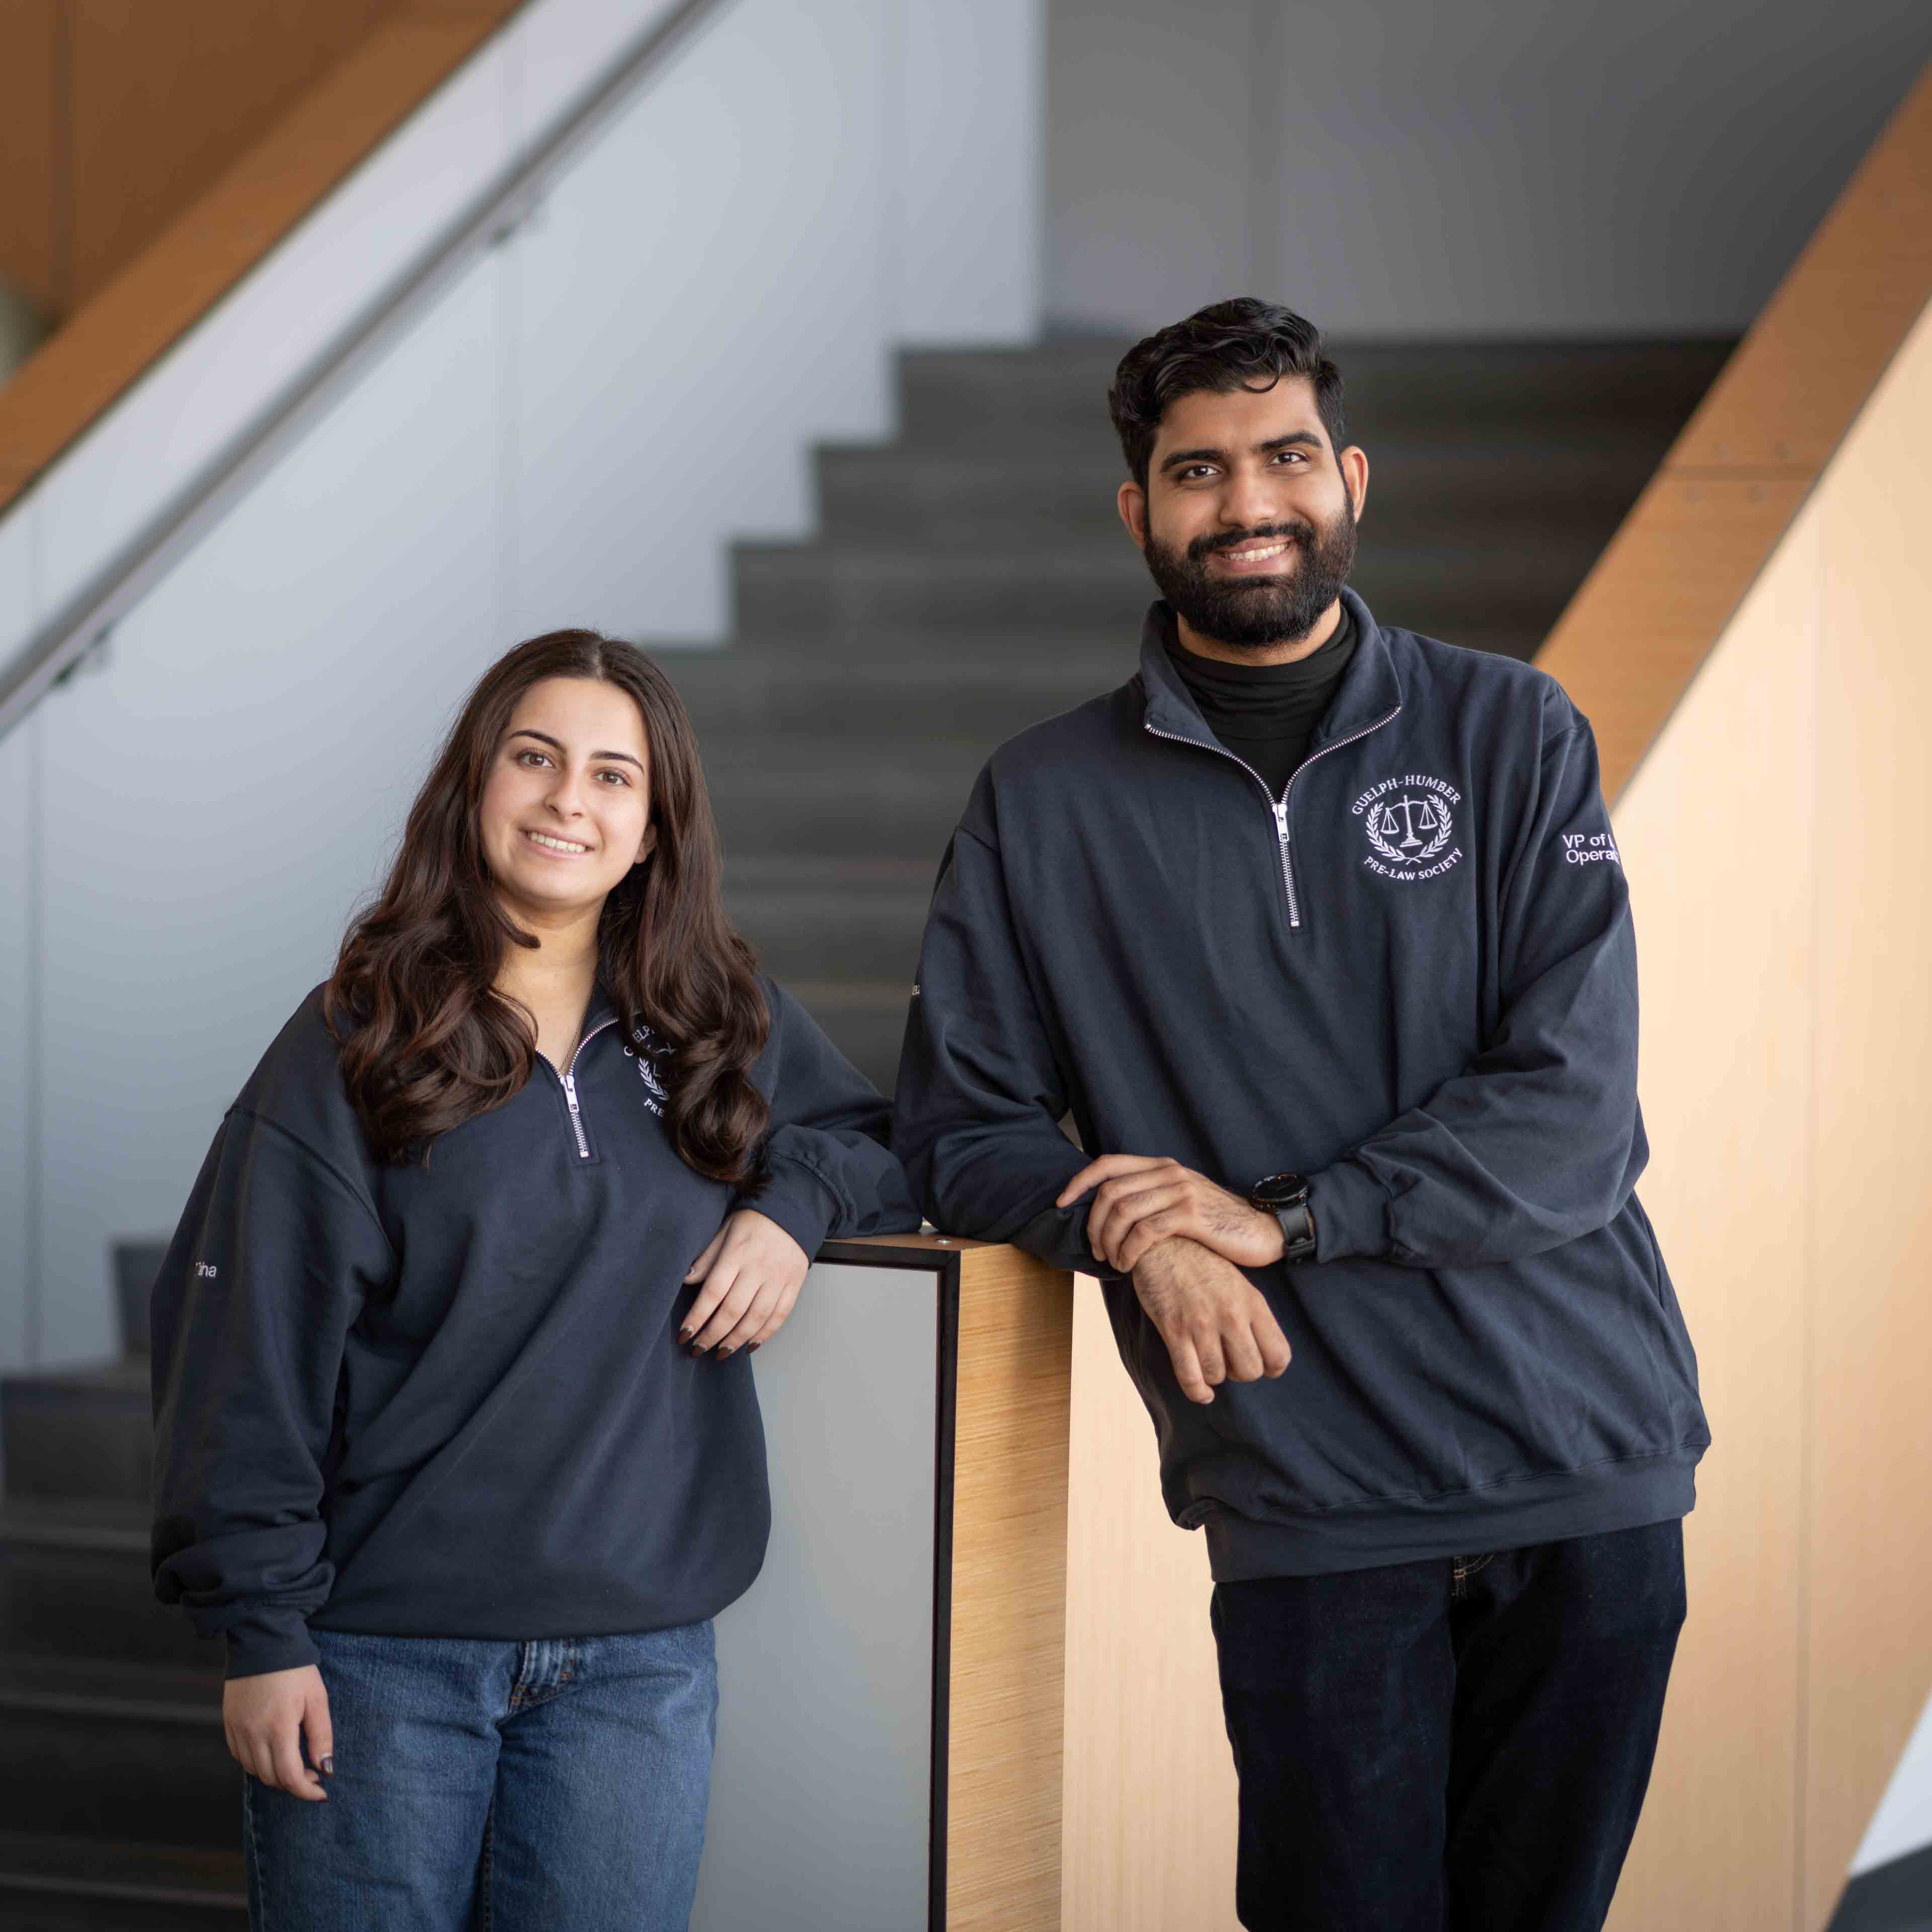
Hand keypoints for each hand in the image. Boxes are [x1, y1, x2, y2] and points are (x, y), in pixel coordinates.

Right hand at [223, 1664, 331, 1799]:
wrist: (262, 1643)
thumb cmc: (295, 1670)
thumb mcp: (317, 1698)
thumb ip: (321, 1736)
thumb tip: (326, 1769)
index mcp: (278, 1728)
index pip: (289, 1776)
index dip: (306, 1791)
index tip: (322, 1792)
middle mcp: (253, 1734)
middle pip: (271, 1778)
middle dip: (294, 1783)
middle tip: (312, 1773)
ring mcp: (237, 1731)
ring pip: (254, 1770)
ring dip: (275, 1774)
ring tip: (295, 1762)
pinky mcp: (229, 1725)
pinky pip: (241, 1757)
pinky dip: (257, 1763)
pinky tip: (273, 1751)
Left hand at [681, 1209, 809, 1356]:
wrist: (795, 1210)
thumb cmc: (755, 1221)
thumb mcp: (725, 1230)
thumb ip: (707, 1257)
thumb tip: (686, 1279)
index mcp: (737, 1253)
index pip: (713, 1293)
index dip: (697, 1318)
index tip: (684, 1334)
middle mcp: (758, 1269)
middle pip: (733, 1311)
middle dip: (712, 1335)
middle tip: (697, 1349)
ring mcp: (778, 1278)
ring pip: (756, 1318)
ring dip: (736, 1340)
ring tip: (720, 1352)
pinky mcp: (794, 1285)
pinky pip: (780, 1316)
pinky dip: (765, 1334)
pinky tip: (750, 1345)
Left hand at [1059, 1154, 1287, 1274]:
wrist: (1262, 1230)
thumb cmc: (1217, 1224)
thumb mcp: (1182, 1200)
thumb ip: (1151, 1197)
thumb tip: (1110, 1211)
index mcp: (1162, 1166)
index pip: (1107, 1164)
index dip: (1078, 1183)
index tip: (1062, 1204)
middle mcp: (1168, 1172)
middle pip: (1109, 1191)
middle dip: (1093, 1223)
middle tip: (1095, 1248)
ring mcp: (1180, 1191)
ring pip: (1123, 1211)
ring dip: (1108, 1241)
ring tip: (1112, 1261)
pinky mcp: (1190, 1214)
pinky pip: (1144, 1231)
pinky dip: (1128, 1250)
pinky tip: (1128, 1265)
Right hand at [1131, 1237, 1291, 1405]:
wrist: (1164, 1242)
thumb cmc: (1202, 1264)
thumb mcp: (1238, 1283)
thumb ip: (1252, 1314)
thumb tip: (1261, 1350)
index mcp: (1253, 1302)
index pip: (1279, 1355)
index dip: (1272, 1368)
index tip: (1261, 1366)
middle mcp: (1231, 1315)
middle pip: (1250, 1371)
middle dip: (1241, 1373)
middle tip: (1230, 1361)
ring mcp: (1202, 1323)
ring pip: (1218, 1375)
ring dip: (1215, 1376)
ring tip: (1210, 1363)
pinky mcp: (1174, 1329)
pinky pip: (1190, 1376)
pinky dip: (1197, 1391)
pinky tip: (1201, 1391)